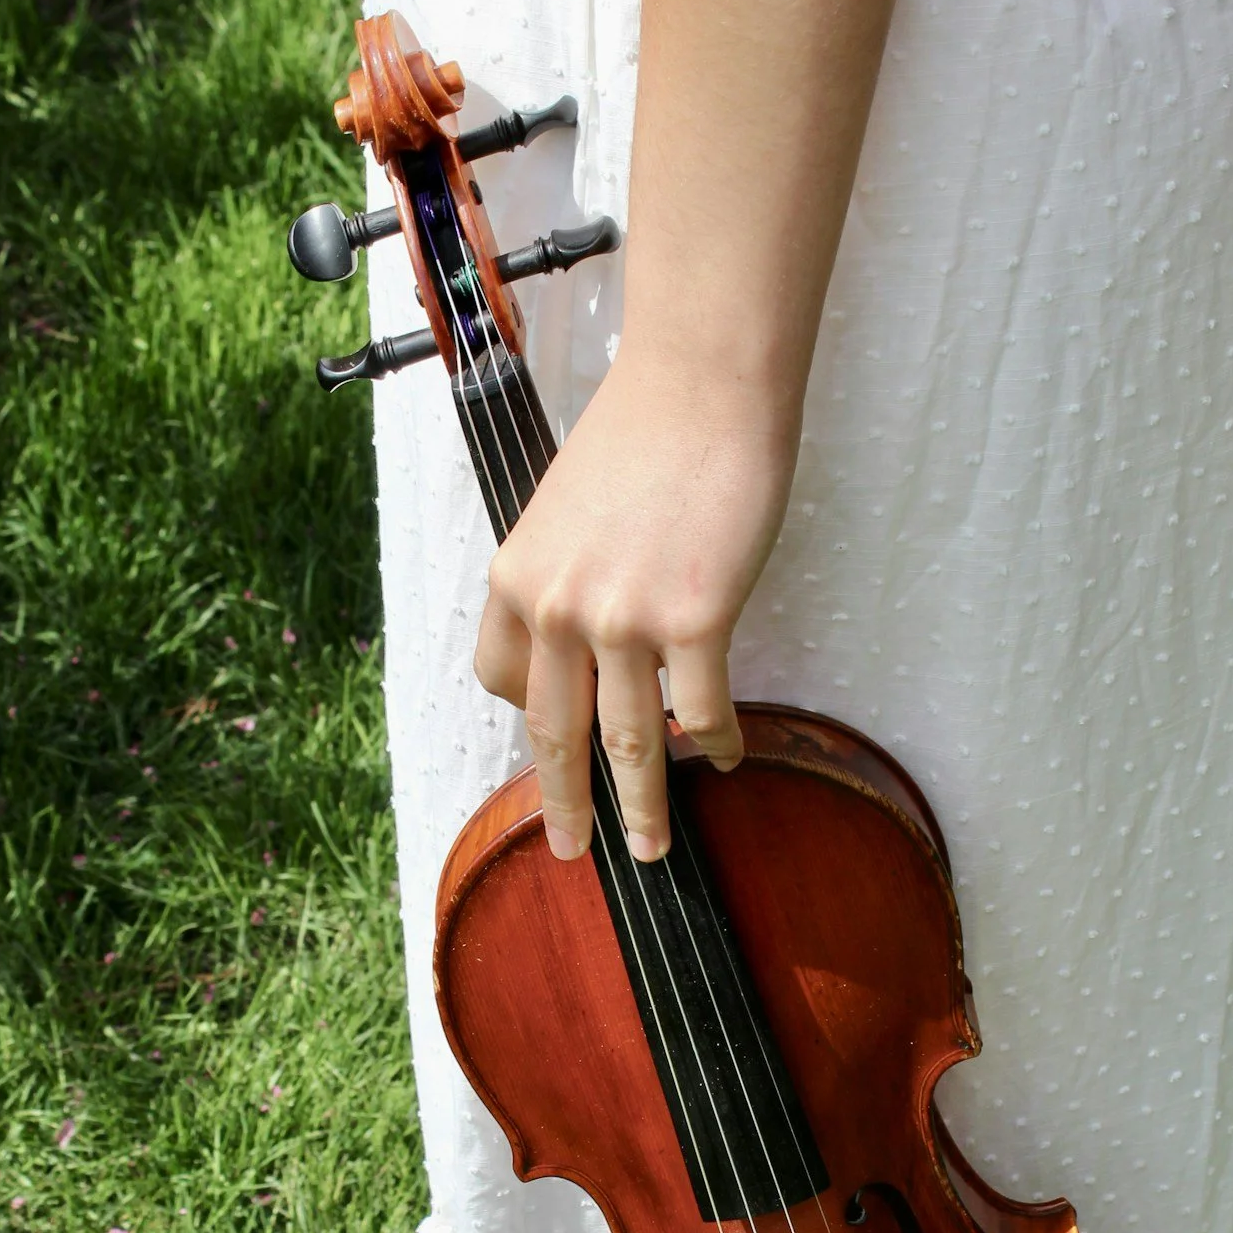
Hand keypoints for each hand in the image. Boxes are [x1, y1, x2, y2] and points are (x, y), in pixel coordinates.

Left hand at [473, 344, 797, 861]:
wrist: (702, 382)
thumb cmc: (647, 431)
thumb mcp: (569, 508)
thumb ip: (569, 576)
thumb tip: (594, 634)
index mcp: (516, 576)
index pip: (503, 678)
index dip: (530, 720)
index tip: (553, 748)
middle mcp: (557, 607)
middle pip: (555, 733)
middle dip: (566, 803)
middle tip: (573, 850)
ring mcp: (622, 619)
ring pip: (629, 742)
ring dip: (643, 805)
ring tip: (652, 846)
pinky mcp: (692, 619)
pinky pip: (703, 709)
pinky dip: (718, 741)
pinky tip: (728, 756)